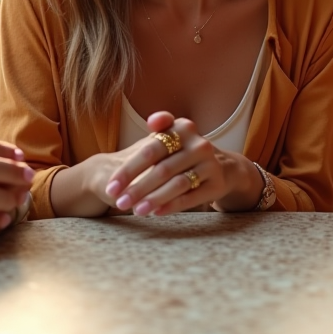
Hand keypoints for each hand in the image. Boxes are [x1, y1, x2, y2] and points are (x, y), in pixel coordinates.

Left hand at [103, 112, 239, 215]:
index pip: (151, 150)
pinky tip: (156, 212)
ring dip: (154, 199)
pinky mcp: (216, 184)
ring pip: (177, 184)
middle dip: (137, 188)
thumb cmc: (184, 150)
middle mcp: (199, 145)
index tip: (111, 186)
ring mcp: (210, 165)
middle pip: (162, 169)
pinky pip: (191, 197)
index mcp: (184, 128)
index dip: (129, 169)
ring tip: (135, 211)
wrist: (222, 166)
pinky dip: (172, 205)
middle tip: (119, 203)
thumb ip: (160, 126)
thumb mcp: (174, 134)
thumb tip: (153, 121)